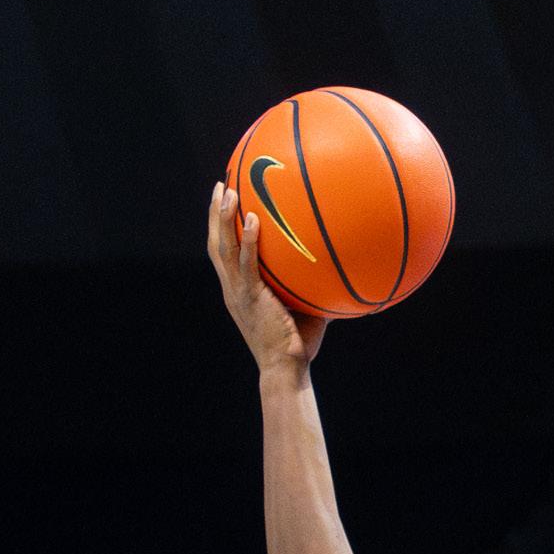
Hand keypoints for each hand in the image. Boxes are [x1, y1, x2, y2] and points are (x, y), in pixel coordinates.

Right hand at [207, 181, 327, 373]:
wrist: (286, 369)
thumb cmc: (298, 345)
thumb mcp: (303, 310)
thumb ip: (311, 289)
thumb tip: (338, 271)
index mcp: (239, 291)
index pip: (224, 254)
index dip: (221, 228)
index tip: (225, 202)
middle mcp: (232, 289)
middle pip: (215, 243)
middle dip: (215, 213)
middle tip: (220, 185)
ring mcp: (238, 292)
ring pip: (223, 247)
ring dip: (223, 217)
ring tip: (228, 190)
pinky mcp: (250, 297)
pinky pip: (247, 263)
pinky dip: (247, 240)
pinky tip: (253, 219)